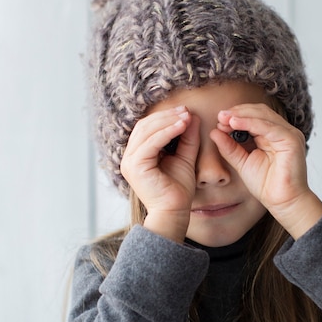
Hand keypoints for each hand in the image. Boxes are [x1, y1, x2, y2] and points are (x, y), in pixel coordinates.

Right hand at [120, 106, 199, 241]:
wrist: (174, 211)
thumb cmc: (178, 189)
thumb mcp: (185, 157)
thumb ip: (187, 138)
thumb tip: (193, 116)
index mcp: (137, 153)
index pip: (147, 127)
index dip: (165, 116)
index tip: (185, 111)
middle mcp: (129, 156)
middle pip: (145, 125)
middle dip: (167, 116)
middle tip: (186, 110)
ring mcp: (129, 161)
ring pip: (147, 131)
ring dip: (167, 121)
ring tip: (186, 117)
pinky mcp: (134, 166)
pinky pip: (151, 143)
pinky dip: (166, 132)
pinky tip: (181, 126)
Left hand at [211, 104, 321, 238]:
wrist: (283, 202)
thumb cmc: (267, 185)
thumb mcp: (242, 162)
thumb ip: (230, 147)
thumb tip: (214, 132)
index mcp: (272, 134)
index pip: (253, 116)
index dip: (235, 115)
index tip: (218, 120)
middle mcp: (282, 131)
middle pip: (258, 111)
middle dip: (237, 112)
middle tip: (220, 116)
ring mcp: (289, 134)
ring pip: (263, 115)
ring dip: (242, 115)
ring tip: (224, 119)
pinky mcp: (291, 140)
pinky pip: (268, 127)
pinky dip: (251, 123)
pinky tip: (235, 124)